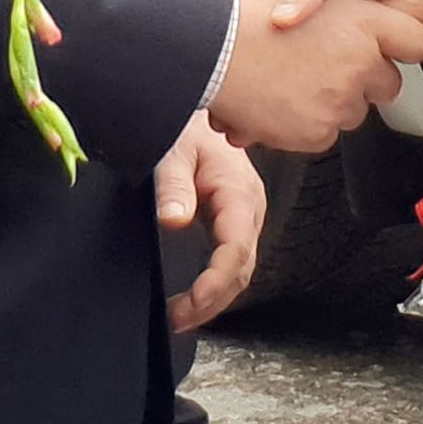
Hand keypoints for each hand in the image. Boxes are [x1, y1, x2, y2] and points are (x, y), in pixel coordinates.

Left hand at [156, 116, 264, 333]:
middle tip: (179, 320)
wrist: (200, 103)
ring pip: (238, 269)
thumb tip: (175, 220)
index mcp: (239, 192)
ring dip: (213, 298)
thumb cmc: (186, 124)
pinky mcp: (233, 219)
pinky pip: (230, 260)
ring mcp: (243, 215)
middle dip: (213, 300)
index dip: (217, 281)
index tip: (194, 302)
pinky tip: (194, 299)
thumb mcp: (174, 148)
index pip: (236, 249)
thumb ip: (174, 185)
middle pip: (241, 268)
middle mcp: (249, 208)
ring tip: (181, 318)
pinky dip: (214, 285)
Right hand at [210, 0, 422, 153]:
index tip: (381, 42)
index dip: (395, 40)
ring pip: (354, 110)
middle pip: (387, 83)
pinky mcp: (316, 132)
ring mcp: (339, 102)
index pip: (414, 42)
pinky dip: (307, 119)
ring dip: (333, 97)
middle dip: (363, 75)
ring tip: (296, 74)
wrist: (208, 47)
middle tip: (328, 59)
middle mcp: (360, 66)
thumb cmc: (247, 0)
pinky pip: (325, 131)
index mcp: (366, 23)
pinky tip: (283, 95)